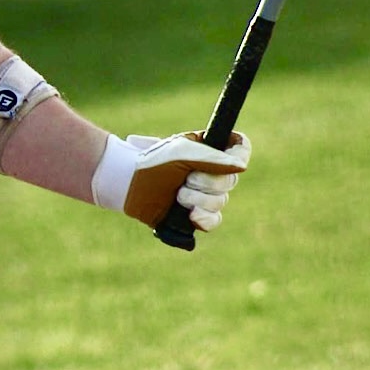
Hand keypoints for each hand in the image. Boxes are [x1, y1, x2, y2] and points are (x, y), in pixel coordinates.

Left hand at [92, 131, 250, 231]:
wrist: (128, 183)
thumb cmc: (152, 162)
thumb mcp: (184, 153)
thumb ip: (215, 157)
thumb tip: (241, 165)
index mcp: (209, 149)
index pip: (239, 148)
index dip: (239, 154)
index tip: (229, 159)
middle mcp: (209, 171)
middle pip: (231, 179)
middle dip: (208, 182)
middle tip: (185, 179)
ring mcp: (203, 194)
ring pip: (221, 201)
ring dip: (198, 200)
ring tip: (177, 195)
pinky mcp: (194, 215)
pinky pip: (214, 220)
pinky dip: (204, 219)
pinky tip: (191, 216)